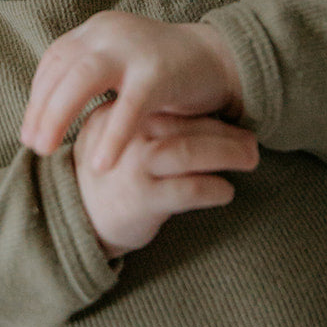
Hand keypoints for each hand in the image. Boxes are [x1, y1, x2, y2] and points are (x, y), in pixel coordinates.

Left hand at [21, 11, 243, 171]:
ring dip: (59, 115)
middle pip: (61, 68)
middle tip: (32, 146)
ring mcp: (134, 48)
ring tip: (48, 150)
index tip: (28, 130)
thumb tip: (45, 112)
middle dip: (41, 109)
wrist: (220, 58)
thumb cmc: (165, 72)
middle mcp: (109, 32)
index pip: (54, 60)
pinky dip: (113, 135)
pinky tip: (100, 163)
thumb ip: (88, 79)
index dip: (37, 96)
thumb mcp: (120, 67)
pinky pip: (129, 105)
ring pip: (84, 79)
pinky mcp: (159, 71)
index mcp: (96, 30)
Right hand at [73, 105, 258, 255]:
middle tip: (252, 144)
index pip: (171, 106)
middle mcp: (125, 136)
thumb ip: (149, 127)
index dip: (209, 114)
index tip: (234, 123)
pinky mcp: (142, 199)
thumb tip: (205, 120)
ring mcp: (133, 167)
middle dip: (227, 134)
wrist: (74, 220)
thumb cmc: (108, 178)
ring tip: (249, 160)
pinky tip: (225, 192)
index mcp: (119, 115)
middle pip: (186, 126)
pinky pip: (188, 189)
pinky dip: (213, 188)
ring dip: (226, 153)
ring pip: (188, 151)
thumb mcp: (116, 141)